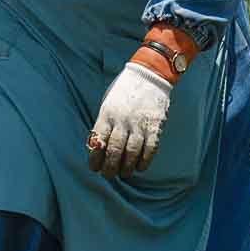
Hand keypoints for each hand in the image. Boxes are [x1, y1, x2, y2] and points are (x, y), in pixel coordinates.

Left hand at [88, 61, 170, 175]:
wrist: (149, 75)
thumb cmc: (124, 91)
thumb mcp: (108, 103)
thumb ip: (104, 123)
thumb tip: (97, 147)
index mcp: (107, 114)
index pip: (98, 141)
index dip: (95, 158)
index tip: (94, 168)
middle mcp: (122, 120)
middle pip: (114, 150)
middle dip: (109, 167)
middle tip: (108, 175)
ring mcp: (140, 123)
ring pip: (131, 152)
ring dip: (126, 167)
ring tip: (123, 173)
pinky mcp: (155, 126)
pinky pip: (150, 149)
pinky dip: (144, 161)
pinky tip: (140, 167)